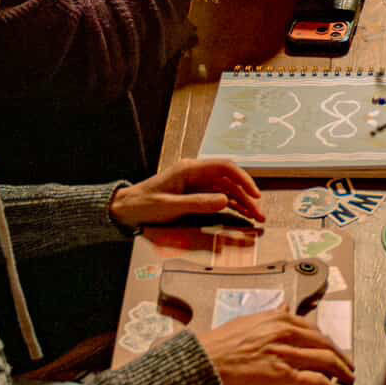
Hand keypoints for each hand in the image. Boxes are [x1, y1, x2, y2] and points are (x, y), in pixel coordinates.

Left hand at [109, 158, 263, 228]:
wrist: (126, 210)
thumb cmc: (143, 205)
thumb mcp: (170, 206)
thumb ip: (197, 203)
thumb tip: (224, 200)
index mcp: (189, 169)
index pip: (224, 167)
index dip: (243, 179)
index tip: (255, 194)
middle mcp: (196, 174)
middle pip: (230, 180)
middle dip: (247, 195)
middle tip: (259, 212)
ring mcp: (197, 184)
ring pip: (228, 190)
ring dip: (243, 203)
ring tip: (256, 217)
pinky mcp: (196, 195)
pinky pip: (220, 198)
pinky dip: (233, 206)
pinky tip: (243, 214)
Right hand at [197, 309, 353, 384]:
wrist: (204, 361)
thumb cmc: (220, 344)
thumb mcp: (249, 320)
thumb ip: (271, 316)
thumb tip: (286, 306)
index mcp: (279, 319)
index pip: (314, 330)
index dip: (328, 343)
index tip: (333, 350)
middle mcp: (287, 333)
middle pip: (325, 345)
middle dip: (341, 357)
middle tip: (348, 366)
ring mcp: (287, 354)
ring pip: (327, 361)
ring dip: (343, 372)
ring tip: (350, 380)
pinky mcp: (284, 376)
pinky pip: (318, 381)